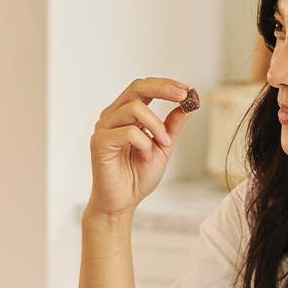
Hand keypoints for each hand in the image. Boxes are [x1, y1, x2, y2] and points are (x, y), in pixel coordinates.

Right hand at [86, 77, 195, 218]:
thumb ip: (172, 126)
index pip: (143, 87)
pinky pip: (128, 132)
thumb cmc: (137, 176)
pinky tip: (146, 156)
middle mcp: (112, 116)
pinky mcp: (100, 142)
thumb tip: (187, 105)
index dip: (165, 84)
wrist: (122, 202)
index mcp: (125, 114)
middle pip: (137, 87)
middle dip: (163, 88)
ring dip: (157, 125)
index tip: (187, 90)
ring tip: (164, 143)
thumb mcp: (163, 148)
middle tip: (183, 96)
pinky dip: (144, 143)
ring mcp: (104, 128)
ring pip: (135, 108)